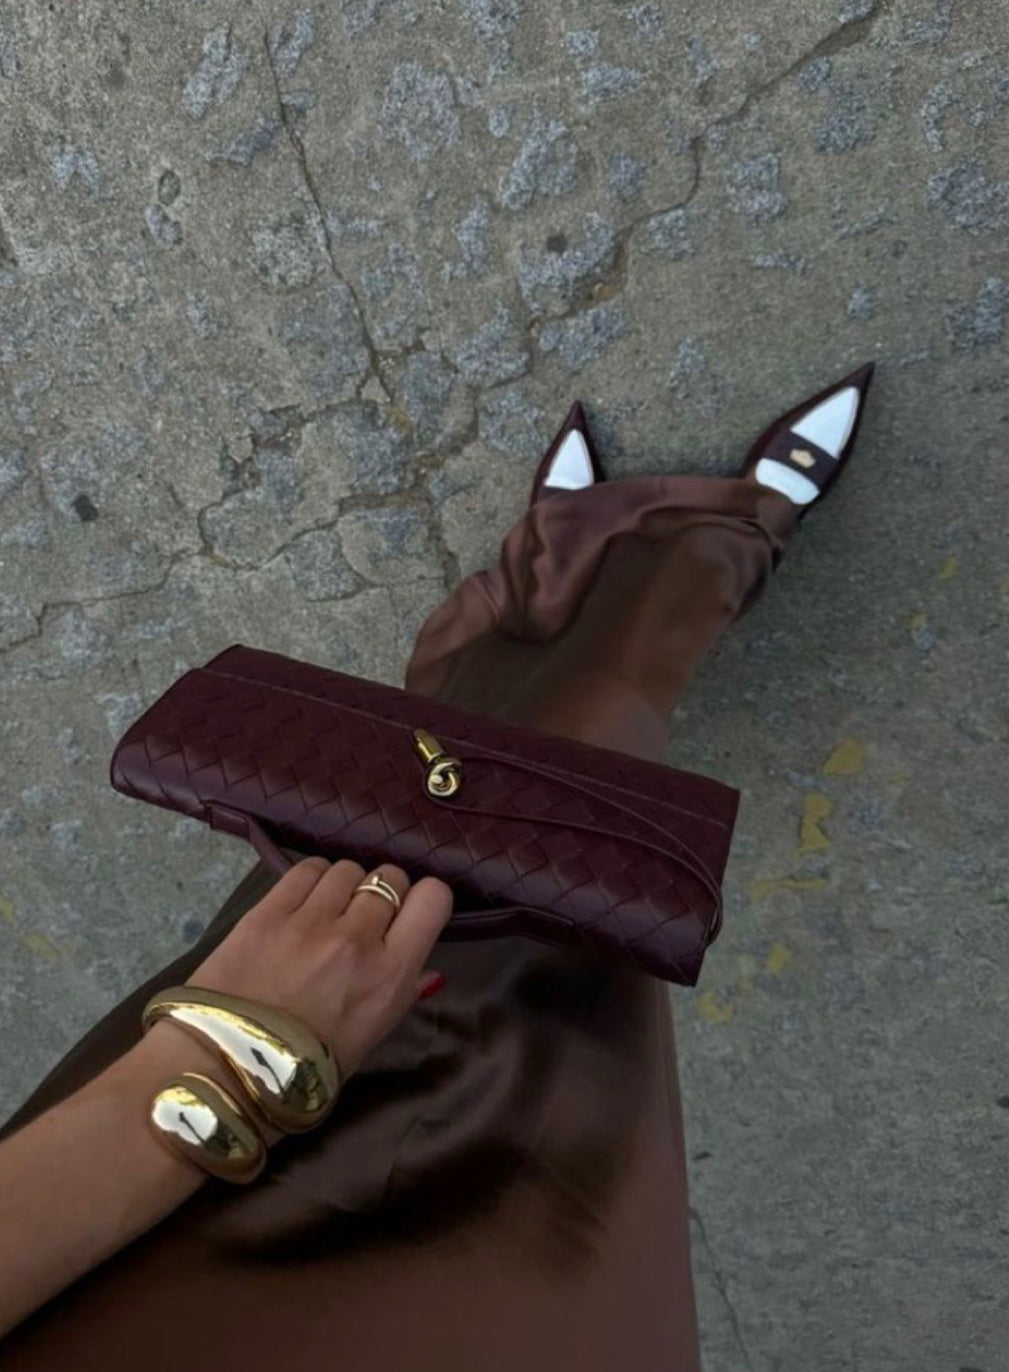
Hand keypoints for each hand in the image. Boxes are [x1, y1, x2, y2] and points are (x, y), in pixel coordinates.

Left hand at [175, 858, 452, 1079]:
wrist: (224, 1071)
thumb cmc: (306, 1070)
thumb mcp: (371, 1036)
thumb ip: (402, 992)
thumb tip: (427, 969)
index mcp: (390, 974)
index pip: (433, 898)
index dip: (424, 901)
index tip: (409, 915)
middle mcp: (357, 938)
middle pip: (389, 877)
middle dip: (382, 893)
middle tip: (364, 918)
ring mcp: (310, 921)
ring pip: (348, 869)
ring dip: (344, 887)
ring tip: (327, 912)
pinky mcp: (267, 911)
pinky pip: (306, 870)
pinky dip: (311, 881)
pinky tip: (302, 903)